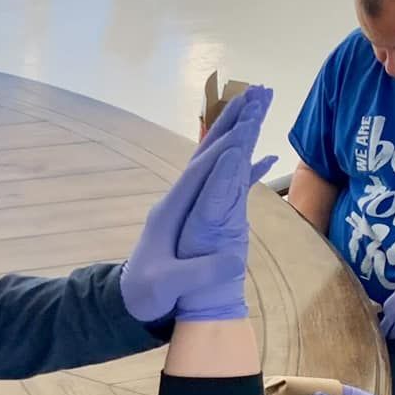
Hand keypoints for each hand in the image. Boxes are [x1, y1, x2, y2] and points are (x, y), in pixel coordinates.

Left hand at [121, 87, 275, 324]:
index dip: (224, 148)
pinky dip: (243, 169)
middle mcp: (180, 199)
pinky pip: (223, 184)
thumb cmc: (144, 294)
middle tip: (257, 92)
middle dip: (232, 122)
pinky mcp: (197, 215)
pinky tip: (264, 159)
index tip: (247, 124)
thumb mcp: (166, 285)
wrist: (130, 302)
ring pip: (215, 161)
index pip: (200, 171)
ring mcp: (188, 205)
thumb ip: (197, 272)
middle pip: (208, 152)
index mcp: (171, 210)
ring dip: (237, 134)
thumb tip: (235, 259)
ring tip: (260, 106)